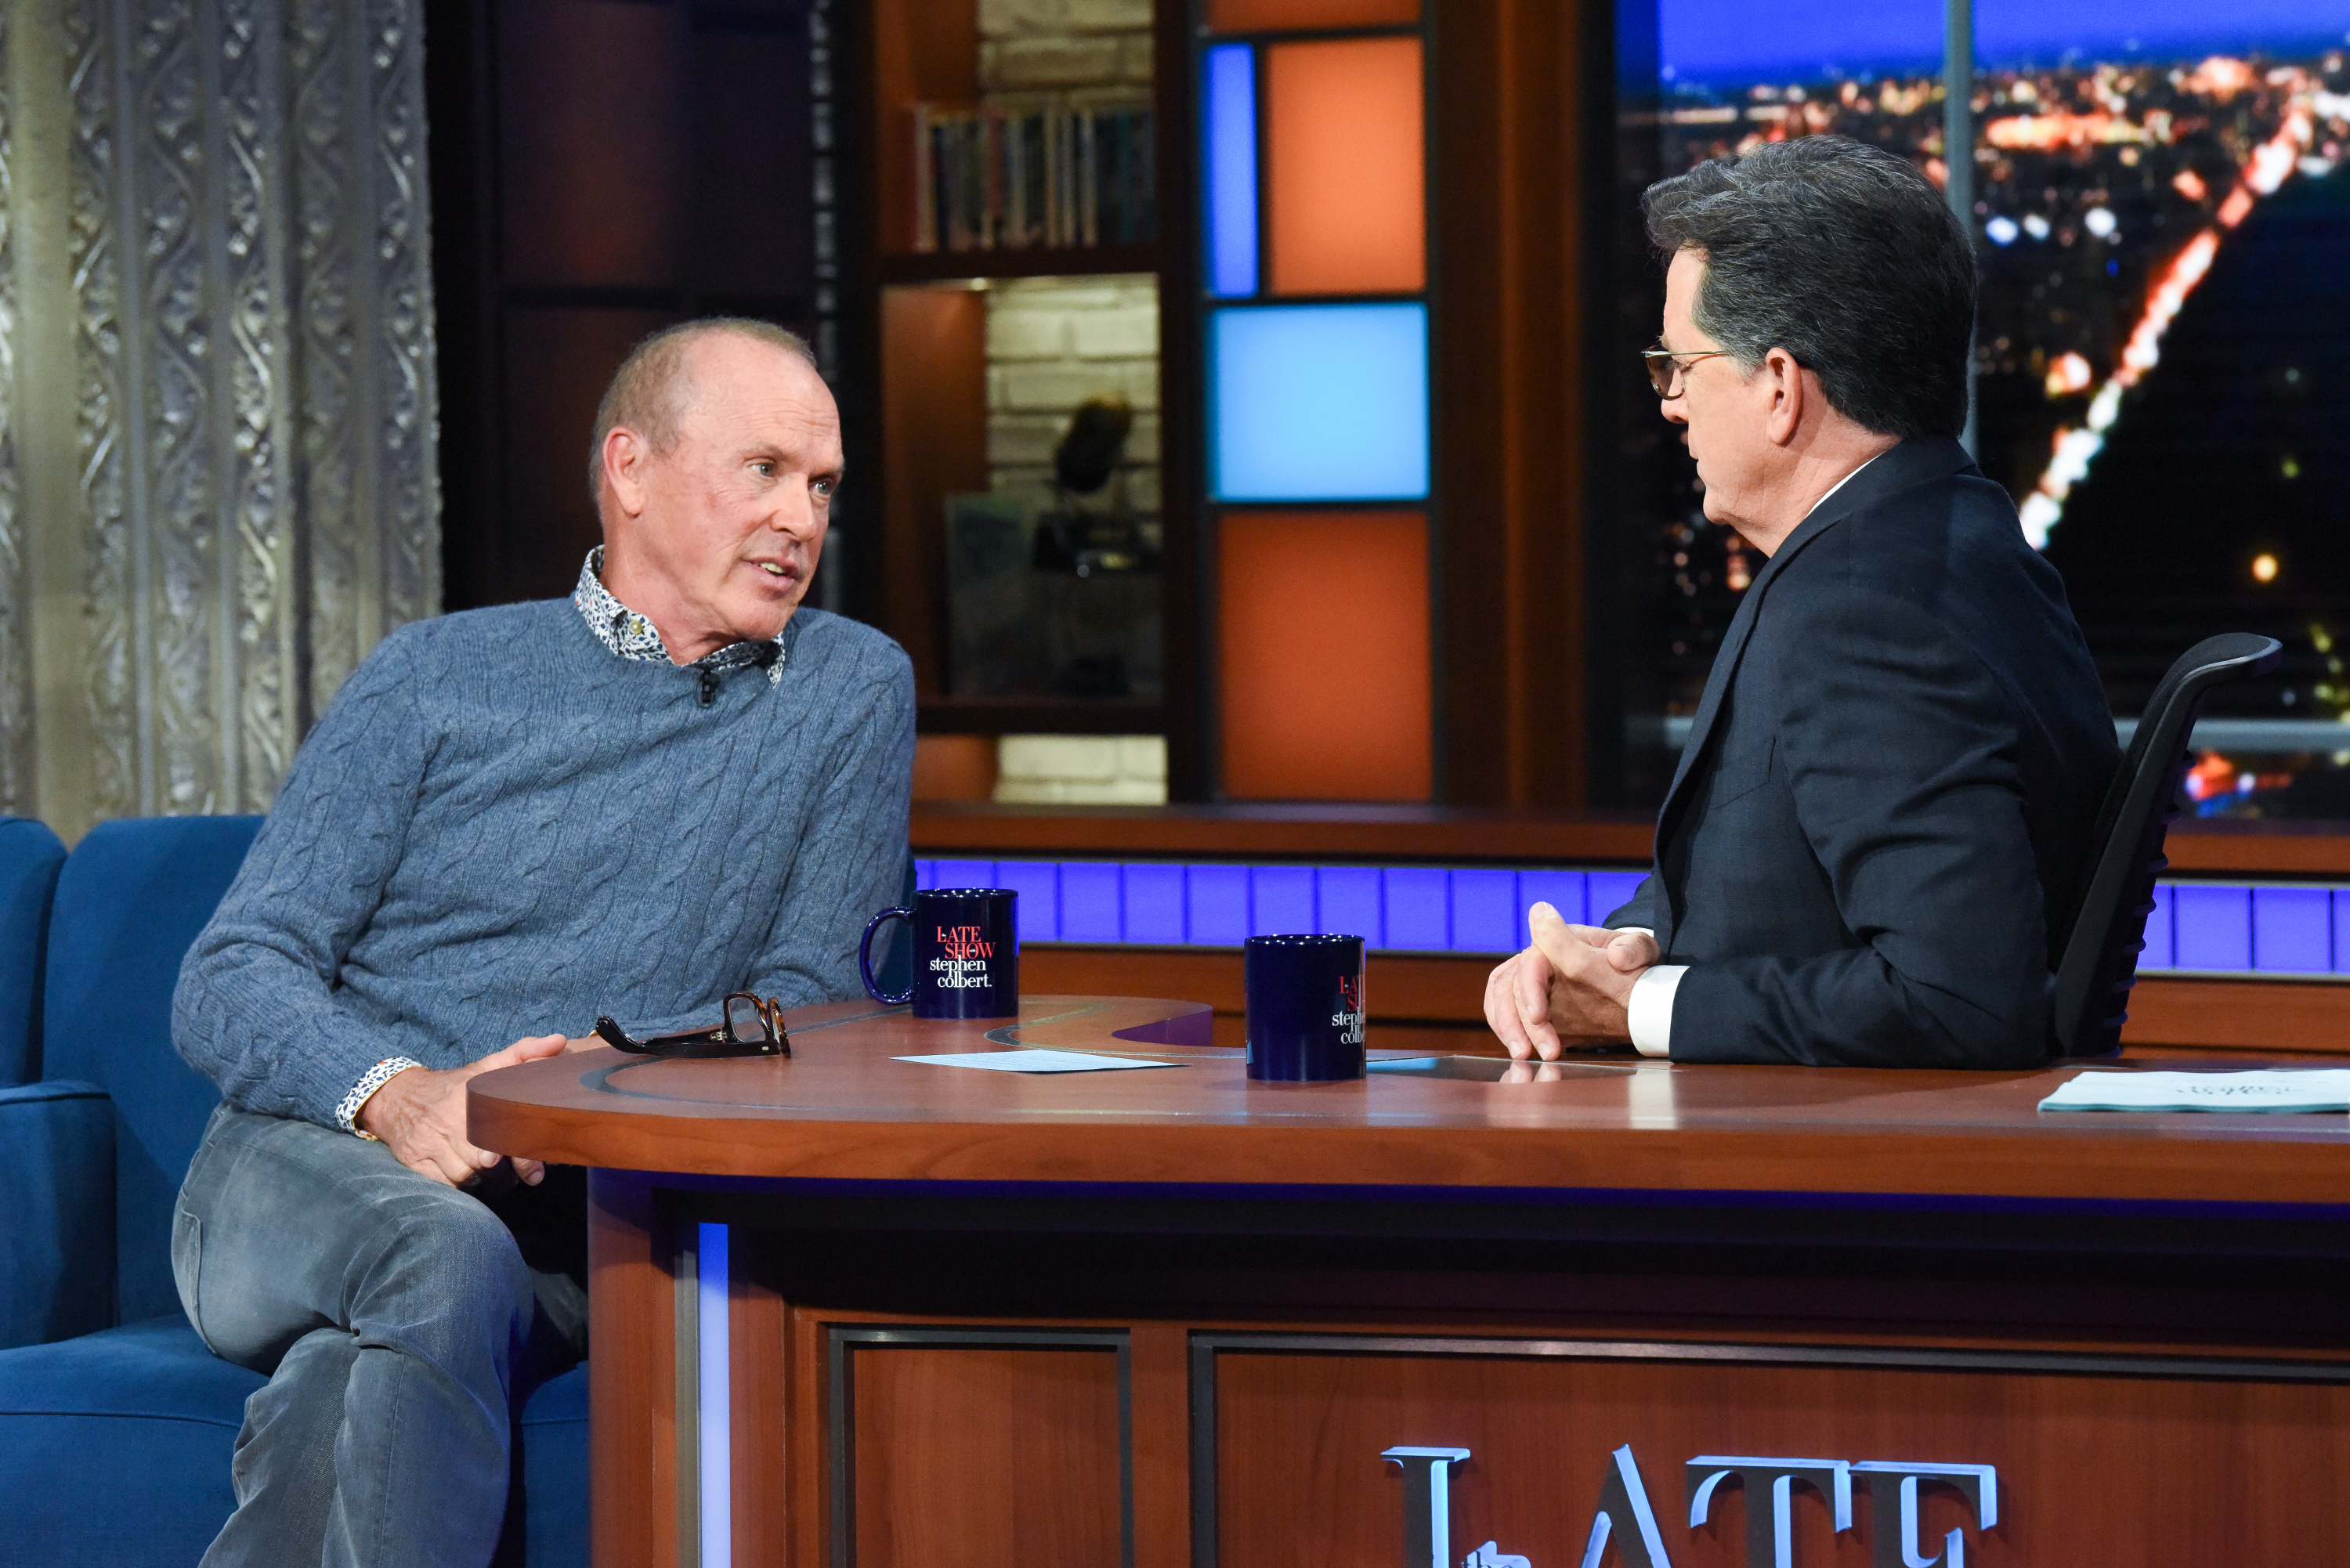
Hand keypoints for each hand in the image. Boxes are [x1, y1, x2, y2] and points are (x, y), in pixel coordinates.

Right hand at [356, 1034, 568, 1187]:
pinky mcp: (413, 1162)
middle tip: (515, 1171)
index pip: (498, 1131)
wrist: (397, 1097)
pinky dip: (460, 1186)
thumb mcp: (487, 1065)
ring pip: (464, 1176)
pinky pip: (443, 1184)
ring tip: (495, 1174)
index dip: (518, 1153)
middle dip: (503, 1171)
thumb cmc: (455, 1085)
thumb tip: (559, 1041)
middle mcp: (447, 1120)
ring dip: (483, 1180)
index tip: (532, 1166)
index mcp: (470, 1096)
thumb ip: (525, 1052)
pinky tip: (470, 1176)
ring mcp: (427, 1143)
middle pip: (482, 1161)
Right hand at [1482, 903, 1658, 1060]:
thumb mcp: (1640, 951)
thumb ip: (1633, 947)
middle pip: (1509, 984)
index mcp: (1563, 941)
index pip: (1531, 960)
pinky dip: (1506, 1030)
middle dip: (1514, 1019)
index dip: (1529, 988)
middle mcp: (1541, 961)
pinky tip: (1521, 1051)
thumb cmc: (1635, 966)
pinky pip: (1506, 1014)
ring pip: (1501, 999)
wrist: (1635, 988)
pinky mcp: (1532, 1006)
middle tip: (1527, 1051)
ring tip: (1522, 1056)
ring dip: (1507, 1028)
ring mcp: (1534, 984)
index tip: (1538, 1017)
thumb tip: (1617, 954)